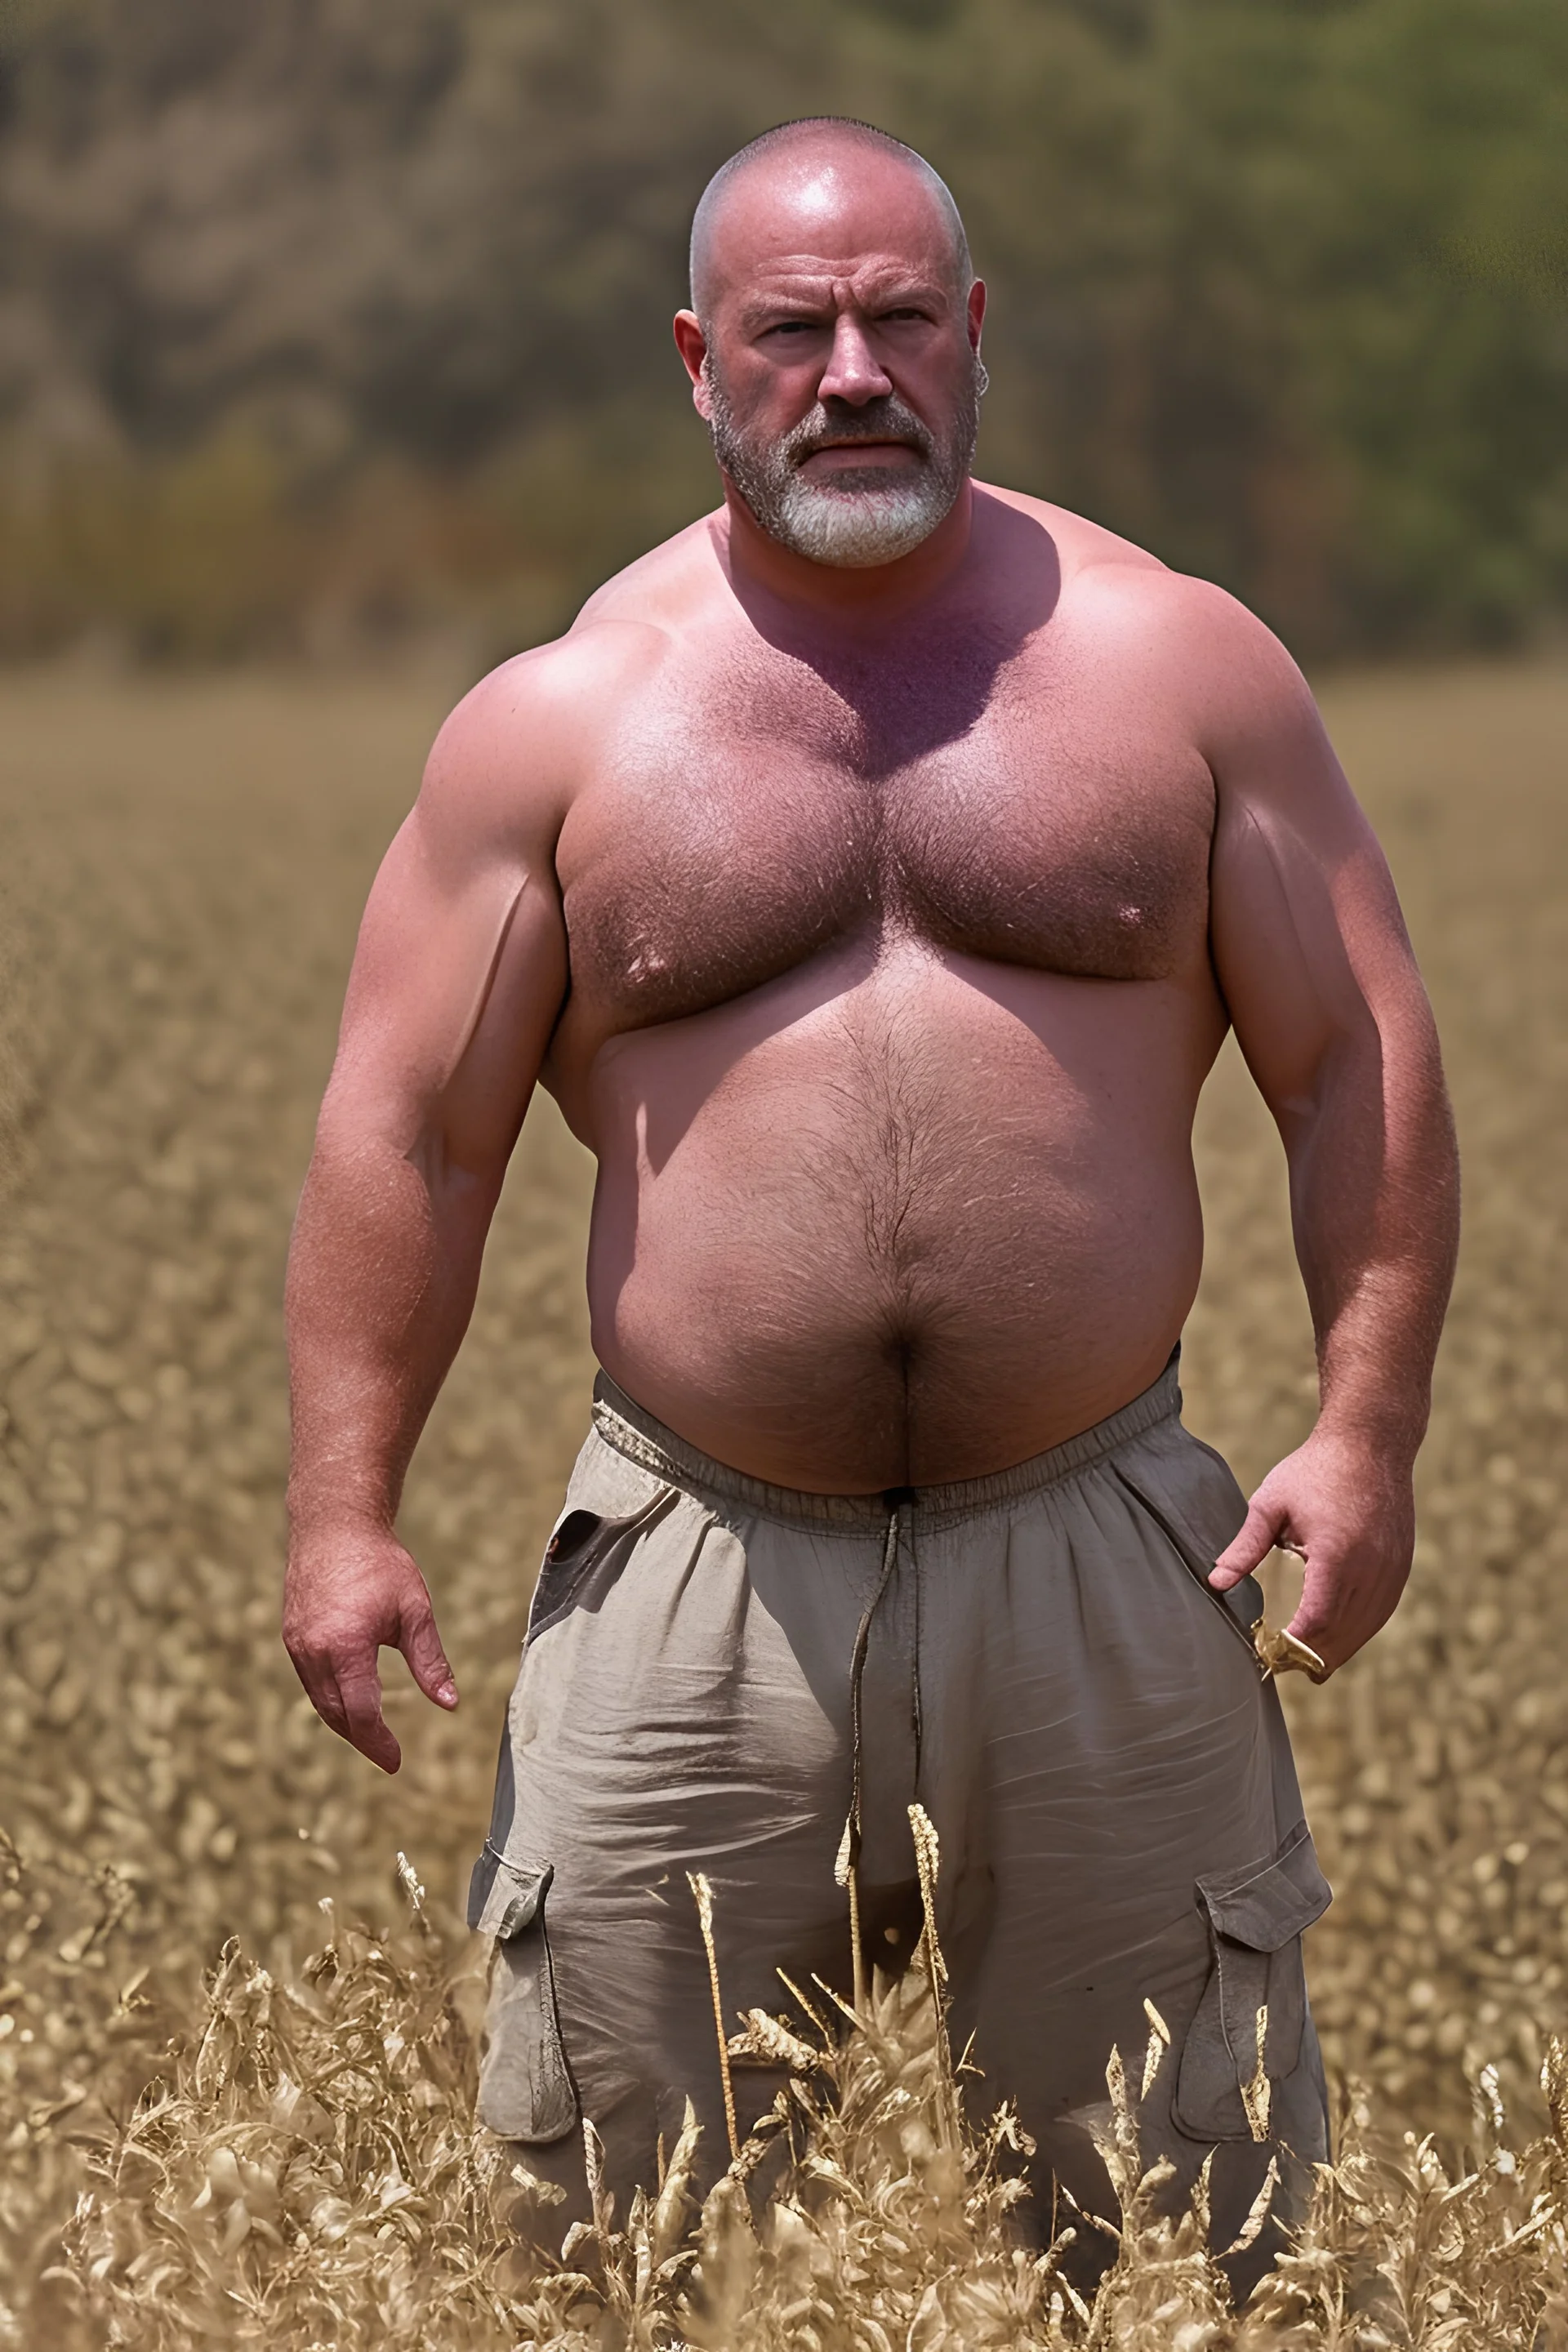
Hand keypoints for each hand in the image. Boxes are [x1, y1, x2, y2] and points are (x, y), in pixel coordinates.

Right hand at [283, 1522, 457, 1772]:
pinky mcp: (291, 1637)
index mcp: (346, 1647)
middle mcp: (314, 1652)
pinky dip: (330, 1699)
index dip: (379, 1743)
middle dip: (362, 1739)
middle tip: (387, 1755)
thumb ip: (430, 1661)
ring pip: (320, 1701)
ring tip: (371, 1735)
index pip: (361, 1713)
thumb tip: (451, 1704)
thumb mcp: (415, 1612)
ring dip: (344, 1723)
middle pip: (336, 1714)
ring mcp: (298, 1645)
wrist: (335, 1527)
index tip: (396, 1762)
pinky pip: (310, 1682)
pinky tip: (351, 1701)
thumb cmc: (381, 1565)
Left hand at [1208, 1425, 1416, 1675]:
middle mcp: (1371, 1569)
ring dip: (1334, 1651)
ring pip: (1364, 1630)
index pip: (1316, 1620)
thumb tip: (1216, 1583)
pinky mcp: (1401, 1567)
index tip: (1268, 1653)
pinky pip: (1380, 1614)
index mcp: (1336, 1554)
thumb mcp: (1271, 1504)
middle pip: (1340, 1636)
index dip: (1293, 1646)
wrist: (1371, 1443)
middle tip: (1278, 1666)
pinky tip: (1335, 1640)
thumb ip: (1245, 1547)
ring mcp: (1391, 1570)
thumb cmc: (1314, 1469)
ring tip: (1303, 1665)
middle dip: (1309, 1658)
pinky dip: (1357, 1632)